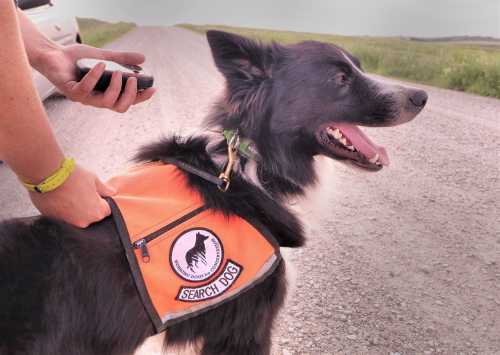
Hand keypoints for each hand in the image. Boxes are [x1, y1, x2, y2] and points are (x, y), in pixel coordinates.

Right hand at [29, 165, 115, 227]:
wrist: (46, 175)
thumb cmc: (72, 176)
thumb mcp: (93, 179)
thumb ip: (104, 189)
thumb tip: (112, 192)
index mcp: (97, 213)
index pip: (106, 210)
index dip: (101, 200)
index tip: (94, 193)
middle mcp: (83, 222)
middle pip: (91, 215)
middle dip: (88, 205)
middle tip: (81, 191)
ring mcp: (68, 223)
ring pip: (76, 216)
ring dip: (75, 208)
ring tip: (69, 193)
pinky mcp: (53, 220)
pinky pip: (62, 216)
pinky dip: (62, 209)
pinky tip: (60, 197)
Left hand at [38, 44, 155, 111]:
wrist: (53, 54)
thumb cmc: (77, 59)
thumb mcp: (105, 56)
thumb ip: (122, 59)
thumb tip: (143, 59)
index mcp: (106, 94)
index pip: (128, 101)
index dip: (141, 98)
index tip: (153, 88)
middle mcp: (96, 99)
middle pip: (120, 108)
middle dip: (130, 96)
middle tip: (134, 80)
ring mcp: (84, 97)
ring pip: (106, 102)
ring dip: (116, 88)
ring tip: (119, 72)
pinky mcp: (71, 92)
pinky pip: (86, 88)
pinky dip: (95, 77)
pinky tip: (100, 64)